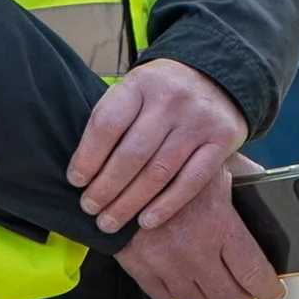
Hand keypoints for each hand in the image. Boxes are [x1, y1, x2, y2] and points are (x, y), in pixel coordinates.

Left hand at [67, 58, 247, 233]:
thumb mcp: (134, 90)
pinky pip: (191, 181)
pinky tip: (146, 221)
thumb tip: (82, 169)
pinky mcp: (222, 140)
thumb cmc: (161, 93)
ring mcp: (199, 120)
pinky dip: (166, 205)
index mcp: (140, 83)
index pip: (107, 124)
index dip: (88, 157)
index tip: (76, 180)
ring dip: (130, 203)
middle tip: (89, 208)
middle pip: (132, 154)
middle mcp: (171, 99)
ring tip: (109, 221)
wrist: (216, 77)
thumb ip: (113, 119)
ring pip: (159, 172)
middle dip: (106, 188)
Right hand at [114, 159, 284, 298]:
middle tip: (245, 285)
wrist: (118, 167)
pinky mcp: (140, 269)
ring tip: (216, 282)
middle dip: (243, 294)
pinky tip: (187, 280)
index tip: (274, 290)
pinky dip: (182, 295)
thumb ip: (251, 179)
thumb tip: (280, 194)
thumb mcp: (218, 162)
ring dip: (212, 297)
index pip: (254, 275)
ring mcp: (165, 264)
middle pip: (230, 298)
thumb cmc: (174, 161)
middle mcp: (193, 250)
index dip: (270, 289)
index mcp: (218, 223)